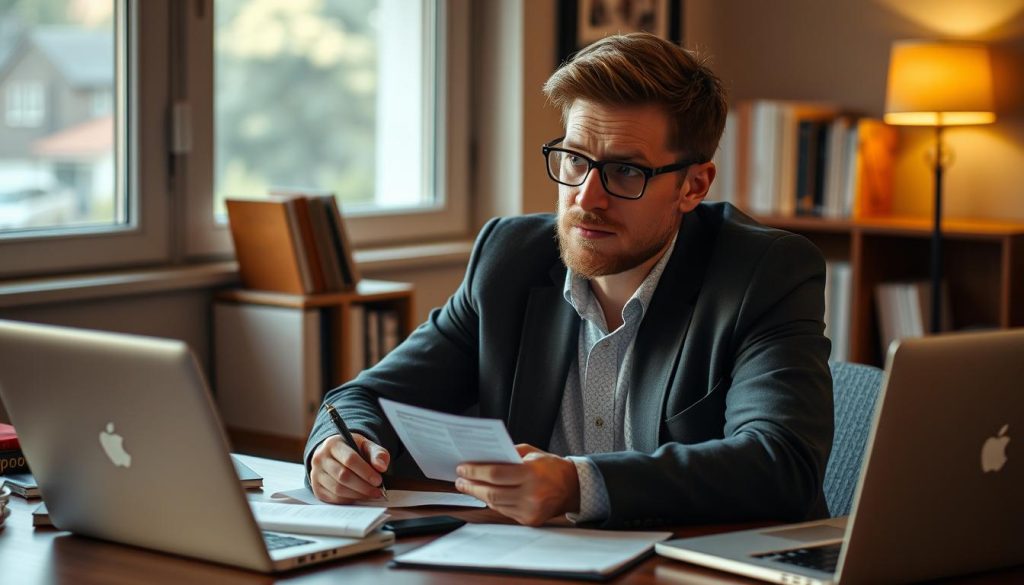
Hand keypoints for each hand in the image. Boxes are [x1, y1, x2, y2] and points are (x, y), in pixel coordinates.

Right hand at [310, 433, 389, 502]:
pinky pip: (333, 498)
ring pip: (338, 489)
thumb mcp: (367, 446)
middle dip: (363, 486)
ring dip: (357, 495)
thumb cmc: (354, 450)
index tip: (378, 480)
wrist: (335, 455)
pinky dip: (349, 499)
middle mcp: (320, 458)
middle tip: (377, 491)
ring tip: (371, 494)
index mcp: (333, 444)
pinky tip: (359, 496)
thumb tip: (381, 466)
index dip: (365, 472)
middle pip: (343, 476)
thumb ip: (378, 454)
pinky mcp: (316, 487)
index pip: (350, 459)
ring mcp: (316, 474)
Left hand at [454, 444, 580, 525]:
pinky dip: (493, 502)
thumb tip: (482, 458)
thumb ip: (508, 455)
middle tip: (459, 480)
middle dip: (472, 485)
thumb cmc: (551, 467)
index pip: (496, 474)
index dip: (475, 471)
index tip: (462, 468)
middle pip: (492, 492)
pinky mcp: (529, 520)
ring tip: (468, 487)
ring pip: (496, 504)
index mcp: (532, 473)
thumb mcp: (531, 453)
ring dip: (479, 495)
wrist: (573, 488)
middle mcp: (531, 494)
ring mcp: (530, 510)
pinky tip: (486, 495)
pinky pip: (504, 511)